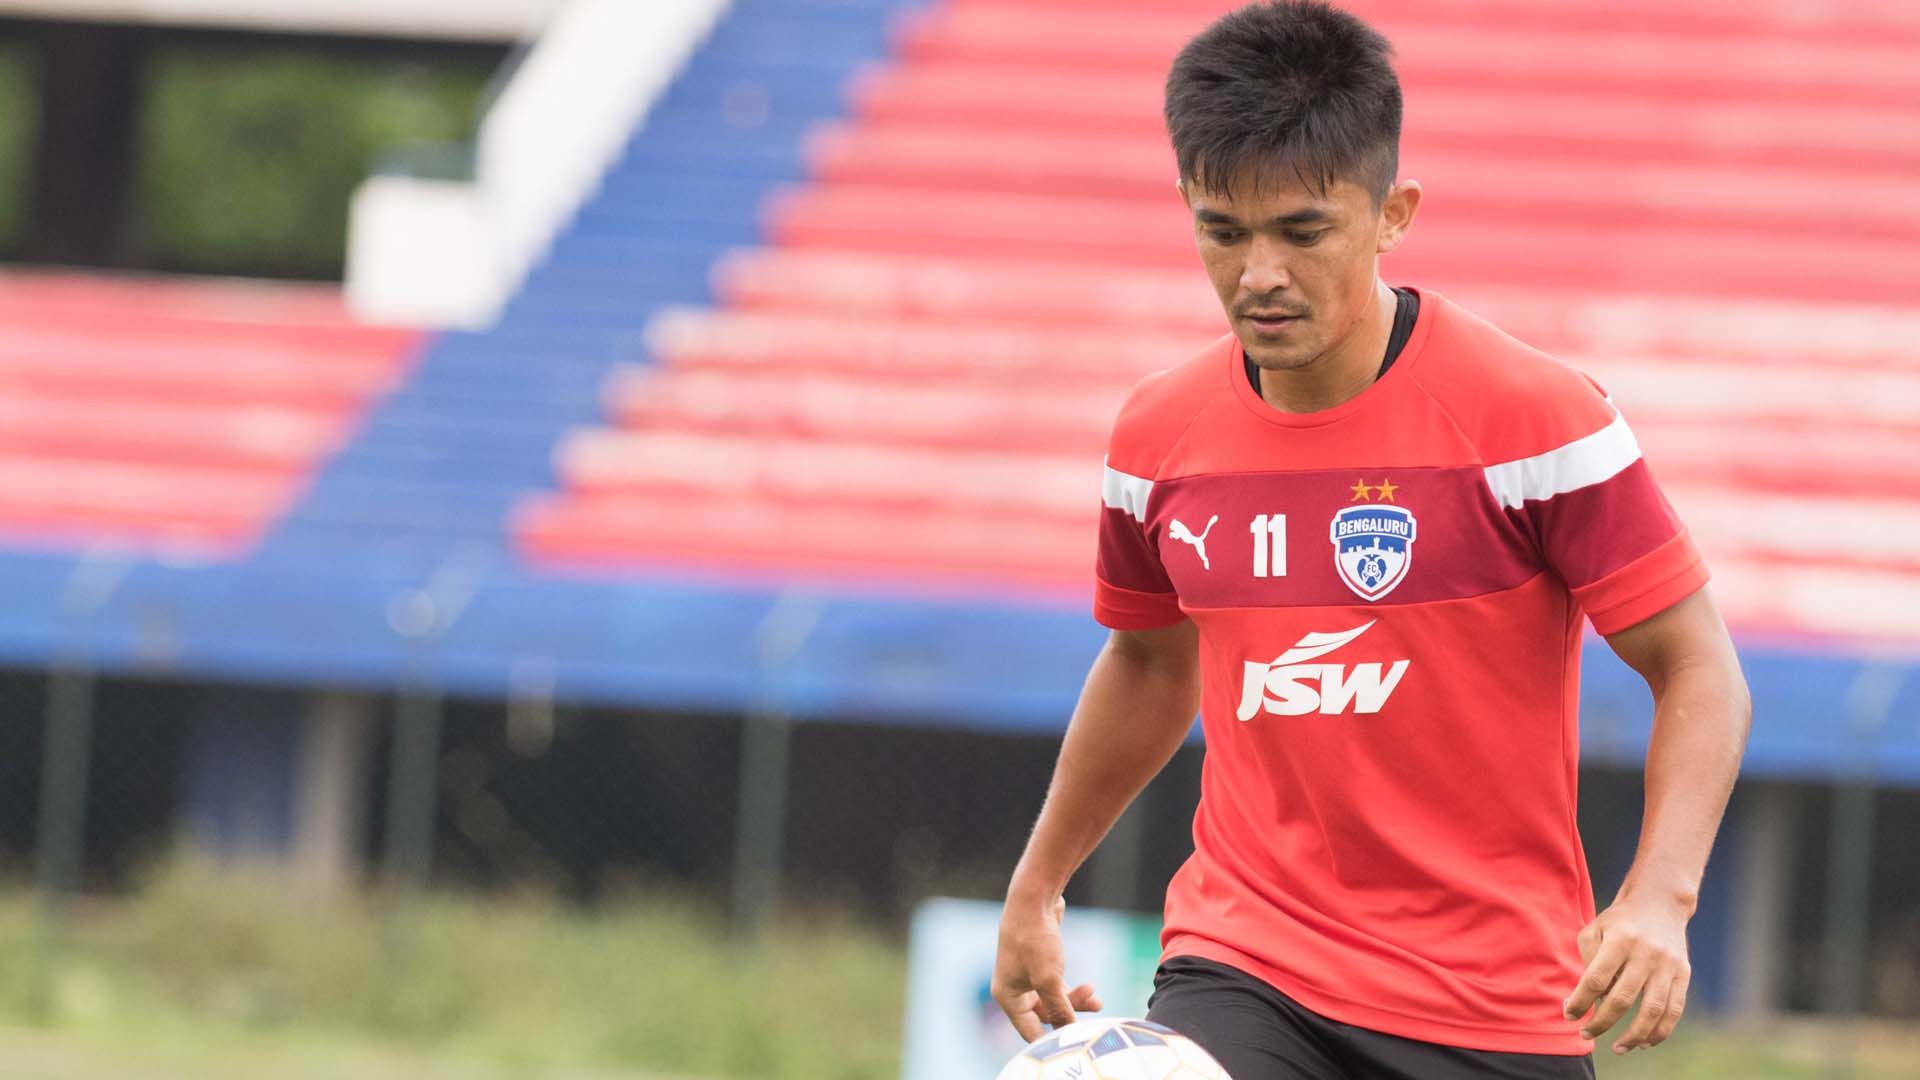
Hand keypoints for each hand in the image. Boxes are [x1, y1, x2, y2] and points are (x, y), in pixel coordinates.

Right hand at [991, 891, 1102, 1041]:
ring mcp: (1026, 974)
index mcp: (1008, 996)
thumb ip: (1059, 1009)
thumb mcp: (1049, 979)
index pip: (1029, 1030)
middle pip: (1044, 1014)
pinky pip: (1056, 984)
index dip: (1050, 1039)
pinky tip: (1089, 989)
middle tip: (1095, 1005)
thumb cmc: (1035, 939)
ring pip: (1052, 999)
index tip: (1073, 1043)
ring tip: (1096, 998)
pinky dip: (1072, 989)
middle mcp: (1014, 987)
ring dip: (1075, 1000)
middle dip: (1069, 1012)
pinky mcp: (1039, 962)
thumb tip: (1068, 1033)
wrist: (1034, 898)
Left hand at [1563, 891, 1692, 1054]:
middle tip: (1586, 1033)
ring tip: (1618, 1048)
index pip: (1595, 979)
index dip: (1580, 1001)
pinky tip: (1644, 1042)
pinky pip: (1674, 1010)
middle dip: (1601, 1022)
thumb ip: (1589, 961)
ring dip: (1634, 1035)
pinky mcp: (1683, 974)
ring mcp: (1668, 965)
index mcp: (1620, 939)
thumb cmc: (1619, 921)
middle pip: (1622, 998)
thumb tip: (1589, 999)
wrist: (1659, 903)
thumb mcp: (1595, 929)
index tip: (1569, 1015)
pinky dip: (1660, 1031)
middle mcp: (1646, 953)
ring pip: (1652, 1010)